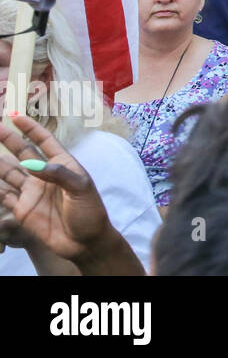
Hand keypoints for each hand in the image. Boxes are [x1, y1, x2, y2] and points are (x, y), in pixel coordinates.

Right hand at [0, 113, 122, 265]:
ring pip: (9, 172)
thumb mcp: (81, 189)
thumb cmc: (89, 212)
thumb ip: (58, 175)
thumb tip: (32, 164)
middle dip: (9, 139)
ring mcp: (32, 192)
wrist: (85, 242)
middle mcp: (44, 175)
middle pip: (22, 153)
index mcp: (62, 165)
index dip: (31, 129)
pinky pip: (4, 195)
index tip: (17, 116)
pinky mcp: (22, 209)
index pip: (44, 142)